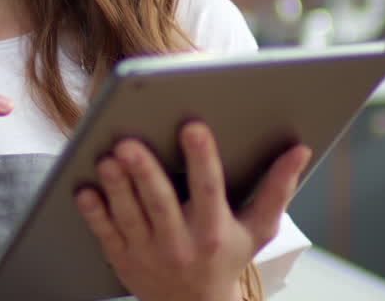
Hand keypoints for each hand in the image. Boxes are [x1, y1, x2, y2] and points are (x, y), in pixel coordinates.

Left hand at [74, 122, 310, 300]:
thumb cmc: (227, 258)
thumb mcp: (258, 229)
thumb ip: (277, 188)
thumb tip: (299, 150)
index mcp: (215, 230)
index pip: (209, 188)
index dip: (202, 157)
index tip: (193, 126)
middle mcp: (181, 243)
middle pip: (160, 203)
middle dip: (145, 172)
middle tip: (129, 143)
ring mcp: (148, 253)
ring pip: (129, 216)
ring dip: (117, 188)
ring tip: (108, 158)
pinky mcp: (123, 259)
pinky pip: (105, 234)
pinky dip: (94, 213)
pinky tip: (84, 190)